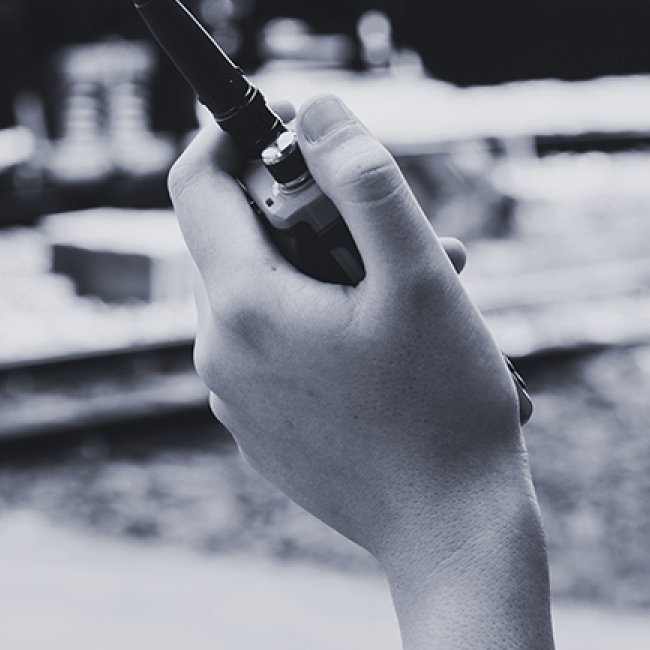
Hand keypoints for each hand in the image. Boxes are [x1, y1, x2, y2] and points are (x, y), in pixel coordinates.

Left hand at [169, 94, 536, 583]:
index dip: (240, 133)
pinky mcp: (264, 438)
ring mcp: (237, 403)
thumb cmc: (446, 410)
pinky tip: (404, 354)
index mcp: (244, 306)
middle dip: (320, 217)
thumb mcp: (422, 277)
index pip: (197, 182)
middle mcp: (219, 355)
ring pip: (269, 297)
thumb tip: (318, 111)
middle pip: (242, 239)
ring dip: (339, 276)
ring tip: (432, 295)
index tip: (303, 122)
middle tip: (412, 234)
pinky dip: (332, 331)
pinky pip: (281, 354)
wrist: (452, 538)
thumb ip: (366, 182)